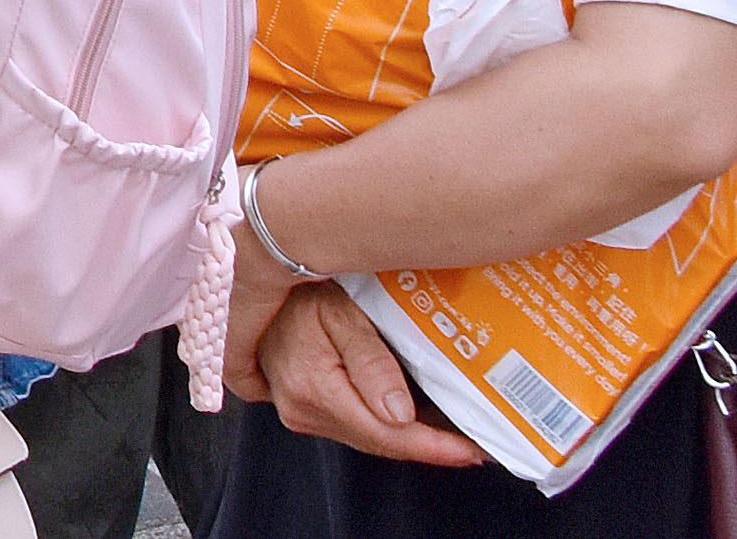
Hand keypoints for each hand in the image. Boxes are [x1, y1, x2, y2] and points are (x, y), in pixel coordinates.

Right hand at [250, 279, 475, 464]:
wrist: (259, 285)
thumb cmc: (301, 291)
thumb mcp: (340, 311)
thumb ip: (370, 361)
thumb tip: (399, 414)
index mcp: (312, 387)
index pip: (385, 434)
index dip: (433, 447)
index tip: (472, 451)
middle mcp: (302, 409)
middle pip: (381, 443)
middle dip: (431, 447)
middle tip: (478, 445)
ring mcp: (301, 414)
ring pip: (371, 440)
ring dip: (413, 439)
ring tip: (456, 435)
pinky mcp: (305, 411)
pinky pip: (357, 429)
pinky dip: (390, 429)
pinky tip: (419, 422)